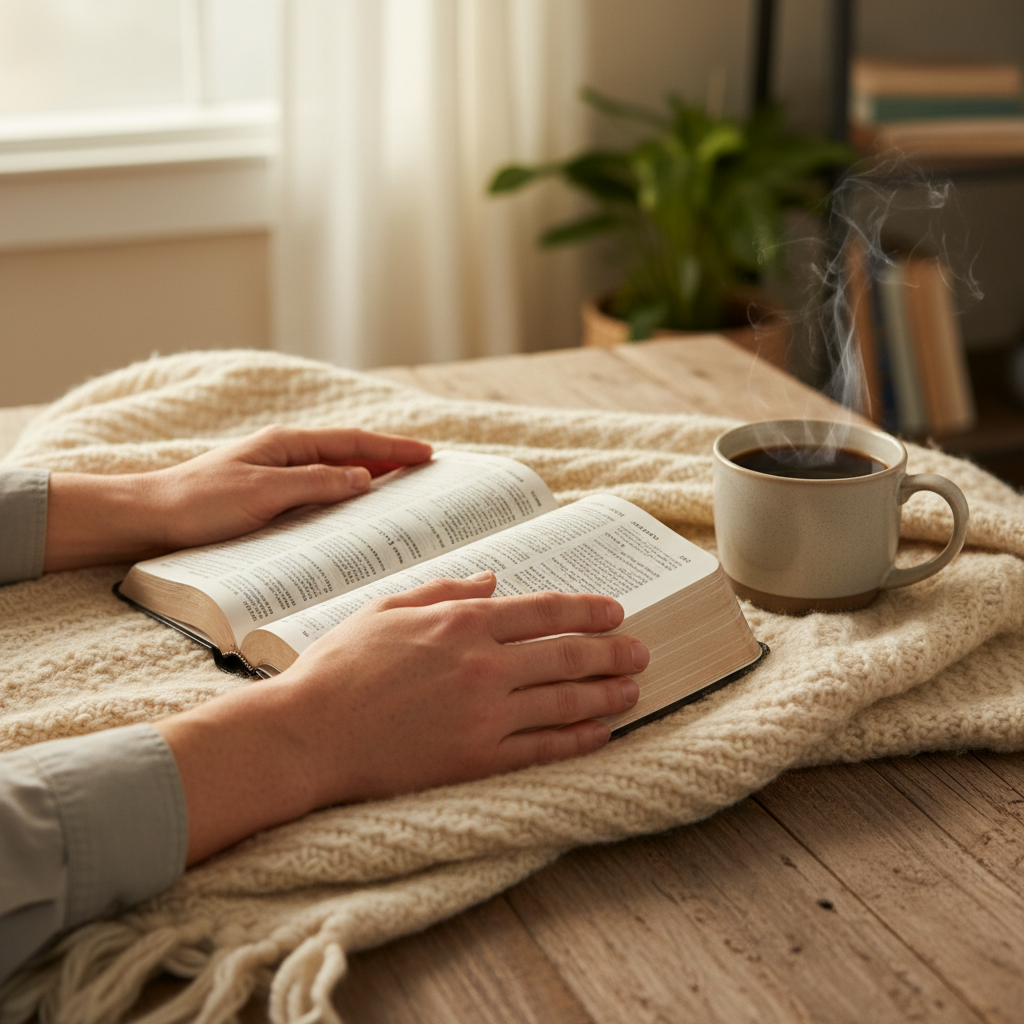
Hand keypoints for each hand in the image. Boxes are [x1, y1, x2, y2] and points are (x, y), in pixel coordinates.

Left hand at [43, 425, 432, 570]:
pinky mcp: (265, 497)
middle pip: (349, 453)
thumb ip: (316, 483)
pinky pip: (317, 492)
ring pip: (335, 472)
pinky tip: (352, 511)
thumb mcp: (262, 494)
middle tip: (427, 470)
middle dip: (390, 459)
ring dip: (370, 477)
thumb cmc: (198, 503)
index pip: (353, 442)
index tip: (429, 454)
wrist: (147, 519)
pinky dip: (343, 496)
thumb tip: (364, 478)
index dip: (394, 449)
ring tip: (403, 489)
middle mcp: (284, 455)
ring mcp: (275, 474)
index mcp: (287, 445)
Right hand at [155, 573, 648, 863]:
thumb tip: (493, 580)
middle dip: (611, 652)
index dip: (587, 610)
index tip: (615, 612)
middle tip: (641, 652)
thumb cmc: (339, 667)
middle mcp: (483, 666)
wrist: (307, 734)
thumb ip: (445, 591)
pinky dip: (579, 740)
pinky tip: (601, 733)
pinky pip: (543, 749)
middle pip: (566, 656)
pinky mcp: (476, 759)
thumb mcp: (388, 608)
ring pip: (565, 701)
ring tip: (633, 691)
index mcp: (461, 622)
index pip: (543, 612)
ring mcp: (484, 715)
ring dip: (606, 694)